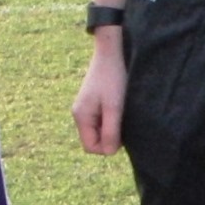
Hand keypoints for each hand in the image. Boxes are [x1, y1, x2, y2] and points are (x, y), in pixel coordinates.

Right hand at [72, 39, 127, 154]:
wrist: (111, 52)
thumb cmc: (113, 78)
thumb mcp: (114, 107)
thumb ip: (111, 130)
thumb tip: (109, 152)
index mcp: (81, 117)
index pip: (91, 147)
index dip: (107, 146)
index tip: (121, 132)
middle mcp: (80, 114)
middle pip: (95, 140)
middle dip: (110, 137)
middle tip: (124, 120)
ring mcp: (86, 108)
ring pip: (100, 130)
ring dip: (113, 127)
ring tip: (123, 112)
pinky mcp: (94, 102)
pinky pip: (102, 120)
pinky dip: (112, 118)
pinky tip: (121, 107)